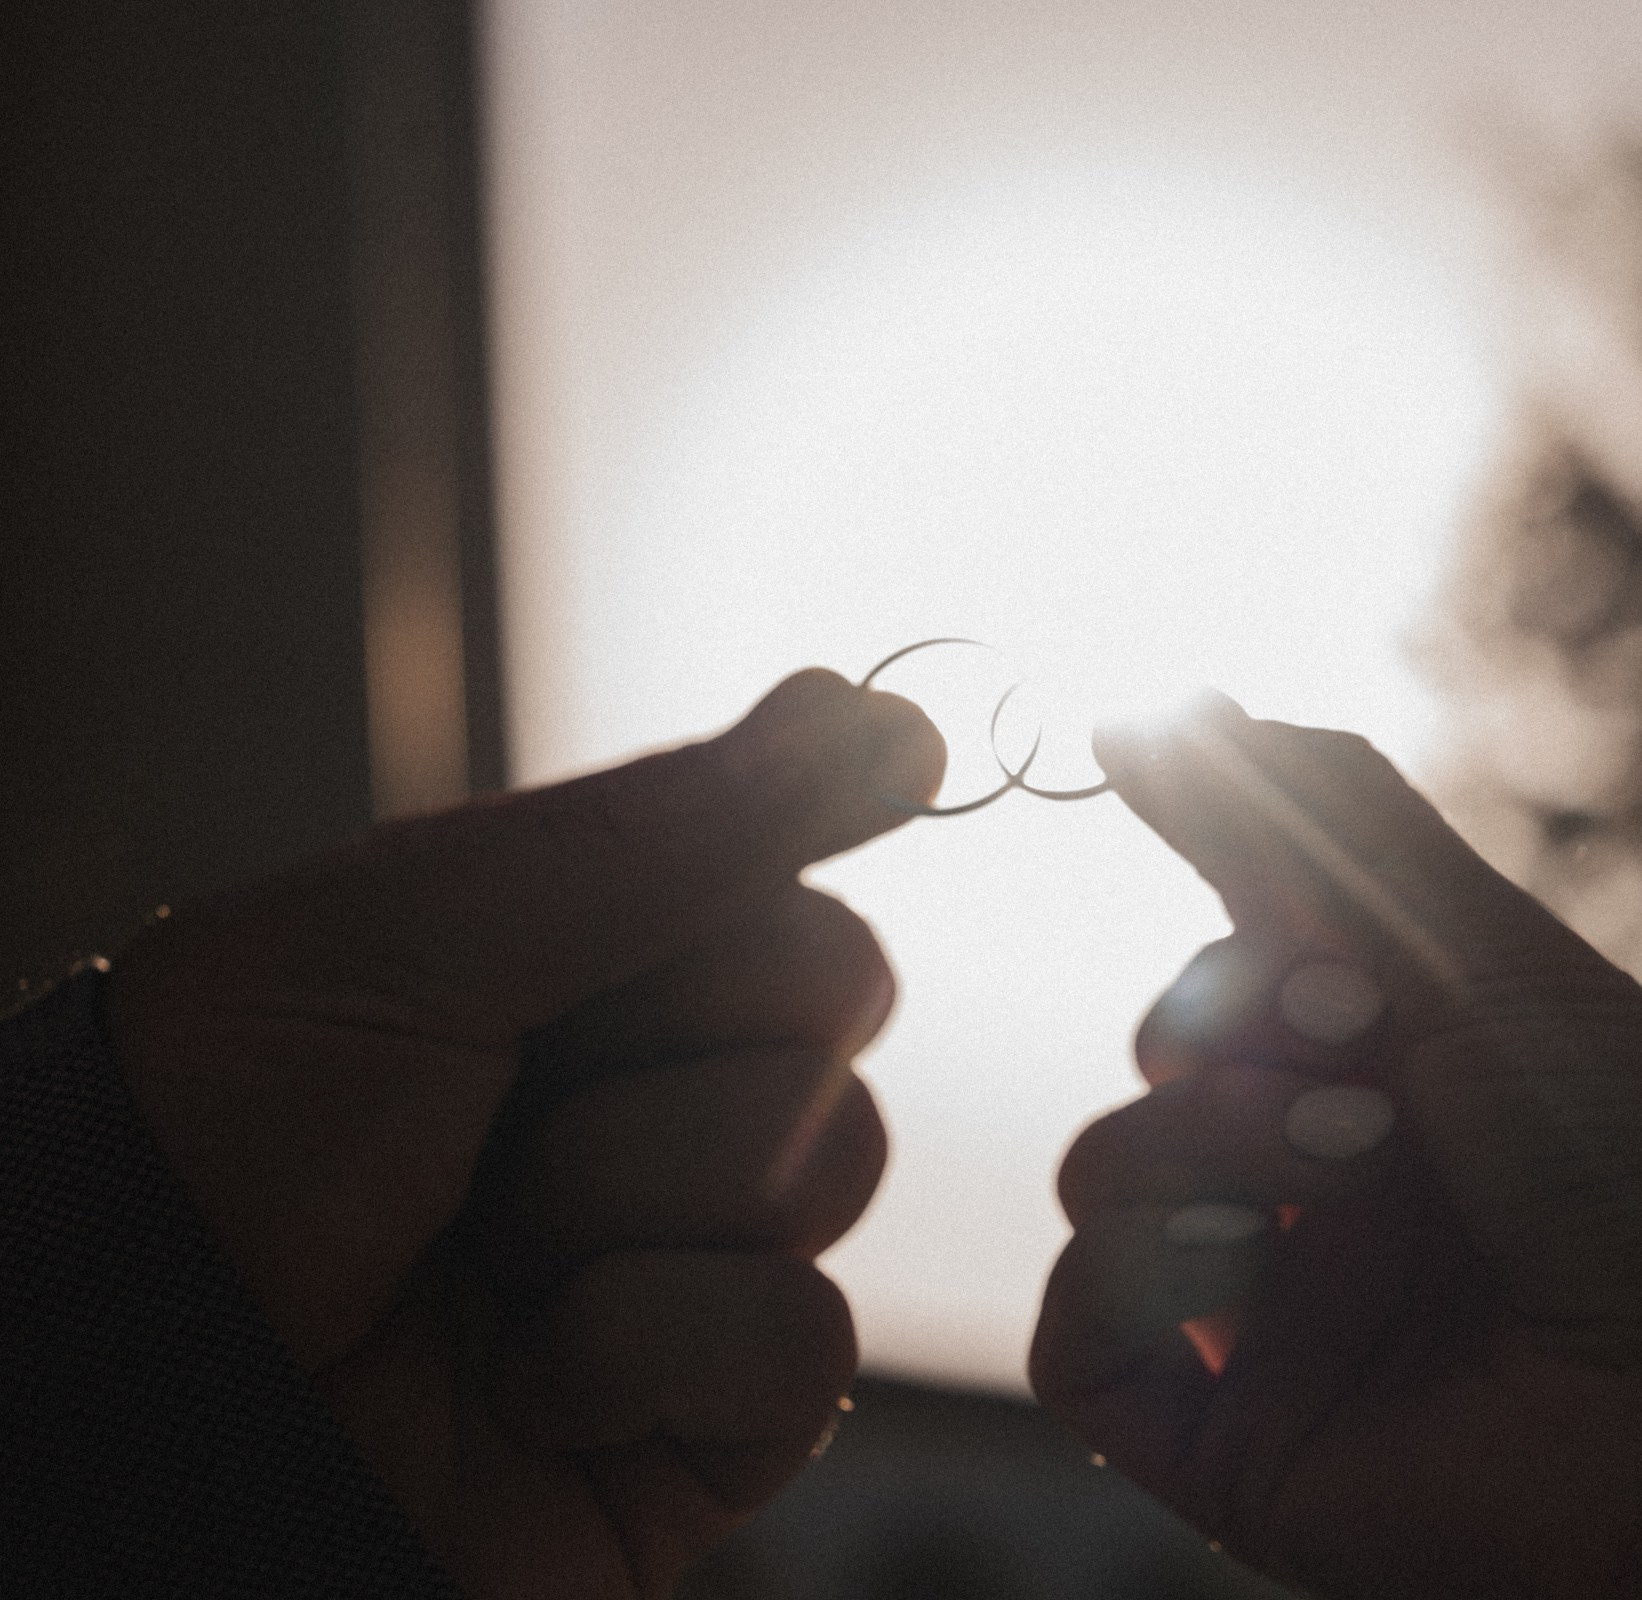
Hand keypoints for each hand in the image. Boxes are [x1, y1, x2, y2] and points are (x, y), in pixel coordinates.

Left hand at [103, 670, 942, 1598]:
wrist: (121, 1378)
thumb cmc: (222, 1132)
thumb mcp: (424, 931)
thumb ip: (672, 830)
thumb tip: (893, 718)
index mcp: (597, 982)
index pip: (798, 910)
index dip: (726, 930)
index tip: (606, 960)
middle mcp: (660, 1113)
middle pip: (835, 1029)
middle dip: (657, 1074)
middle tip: (497, 1121)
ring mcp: (694, 1268)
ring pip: (829, 1172)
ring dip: (625, 1208)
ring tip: (485, 1259)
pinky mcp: (708, 1427)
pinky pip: (804, 1345)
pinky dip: (649, 1349)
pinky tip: (530, 1376)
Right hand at [1032, 700, 1641, 1598]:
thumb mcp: (1486, 955)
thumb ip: (1318, 822)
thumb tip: (1150, 705)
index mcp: (1401, 1073)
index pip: (1242, 952)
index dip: (1223, 889)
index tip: (1160, 776)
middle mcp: (1328, 1185)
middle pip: (1165, 1048)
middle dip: (1235, 1015)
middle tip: (1359, 1030)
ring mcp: (1276, 1314)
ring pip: (1107, 1174)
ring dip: (1207, 1132)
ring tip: (1360, 1160)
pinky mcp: (1229, 1438)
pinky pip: (1080, 1335)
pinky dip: (1133, 1269)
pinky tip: (1250, 1255)